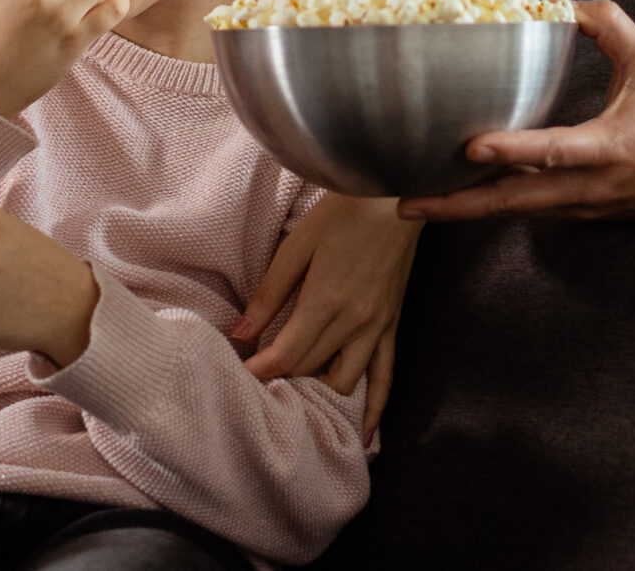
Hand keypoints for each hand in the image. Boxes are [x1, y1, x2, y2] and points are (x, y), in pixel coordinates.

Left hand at [234, 194, 420, 436]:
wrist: (395, 196)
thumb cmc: (343, 213)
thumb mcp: (297, 246)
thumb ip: (268, 293)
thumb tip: (239, 333)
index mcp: (325, 301)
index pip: (285, 355)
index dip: (259, 372)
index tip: (239, 380)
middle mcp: (354, 322)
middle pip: (310, 369)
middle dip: (282, 382)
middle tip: (258, 391)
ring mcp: (377, 327)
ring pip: (344, 380)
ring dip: (319, 394)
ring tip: (297, 404)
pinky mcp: (392, 326)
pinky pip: (385, 377)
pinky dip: (375, 409)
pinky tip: (366, 436)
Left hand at [398, 0, 634, 221]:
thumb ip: (608, 24)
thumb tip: (556, 0)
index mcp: (610, 147)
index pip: (557, 151)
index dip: (515, 150)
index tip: (471, 147)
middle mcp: (591, 186)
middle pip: (517, 200)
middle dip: (461, 204)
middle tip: (408, 202)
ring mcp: (581, 207)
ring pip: (515, 211)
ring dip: (466, 209)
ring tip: (414, 204)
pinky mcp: (575, 215)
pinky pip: (526, 210)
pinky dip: (489, 205)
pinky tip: (452, 197)